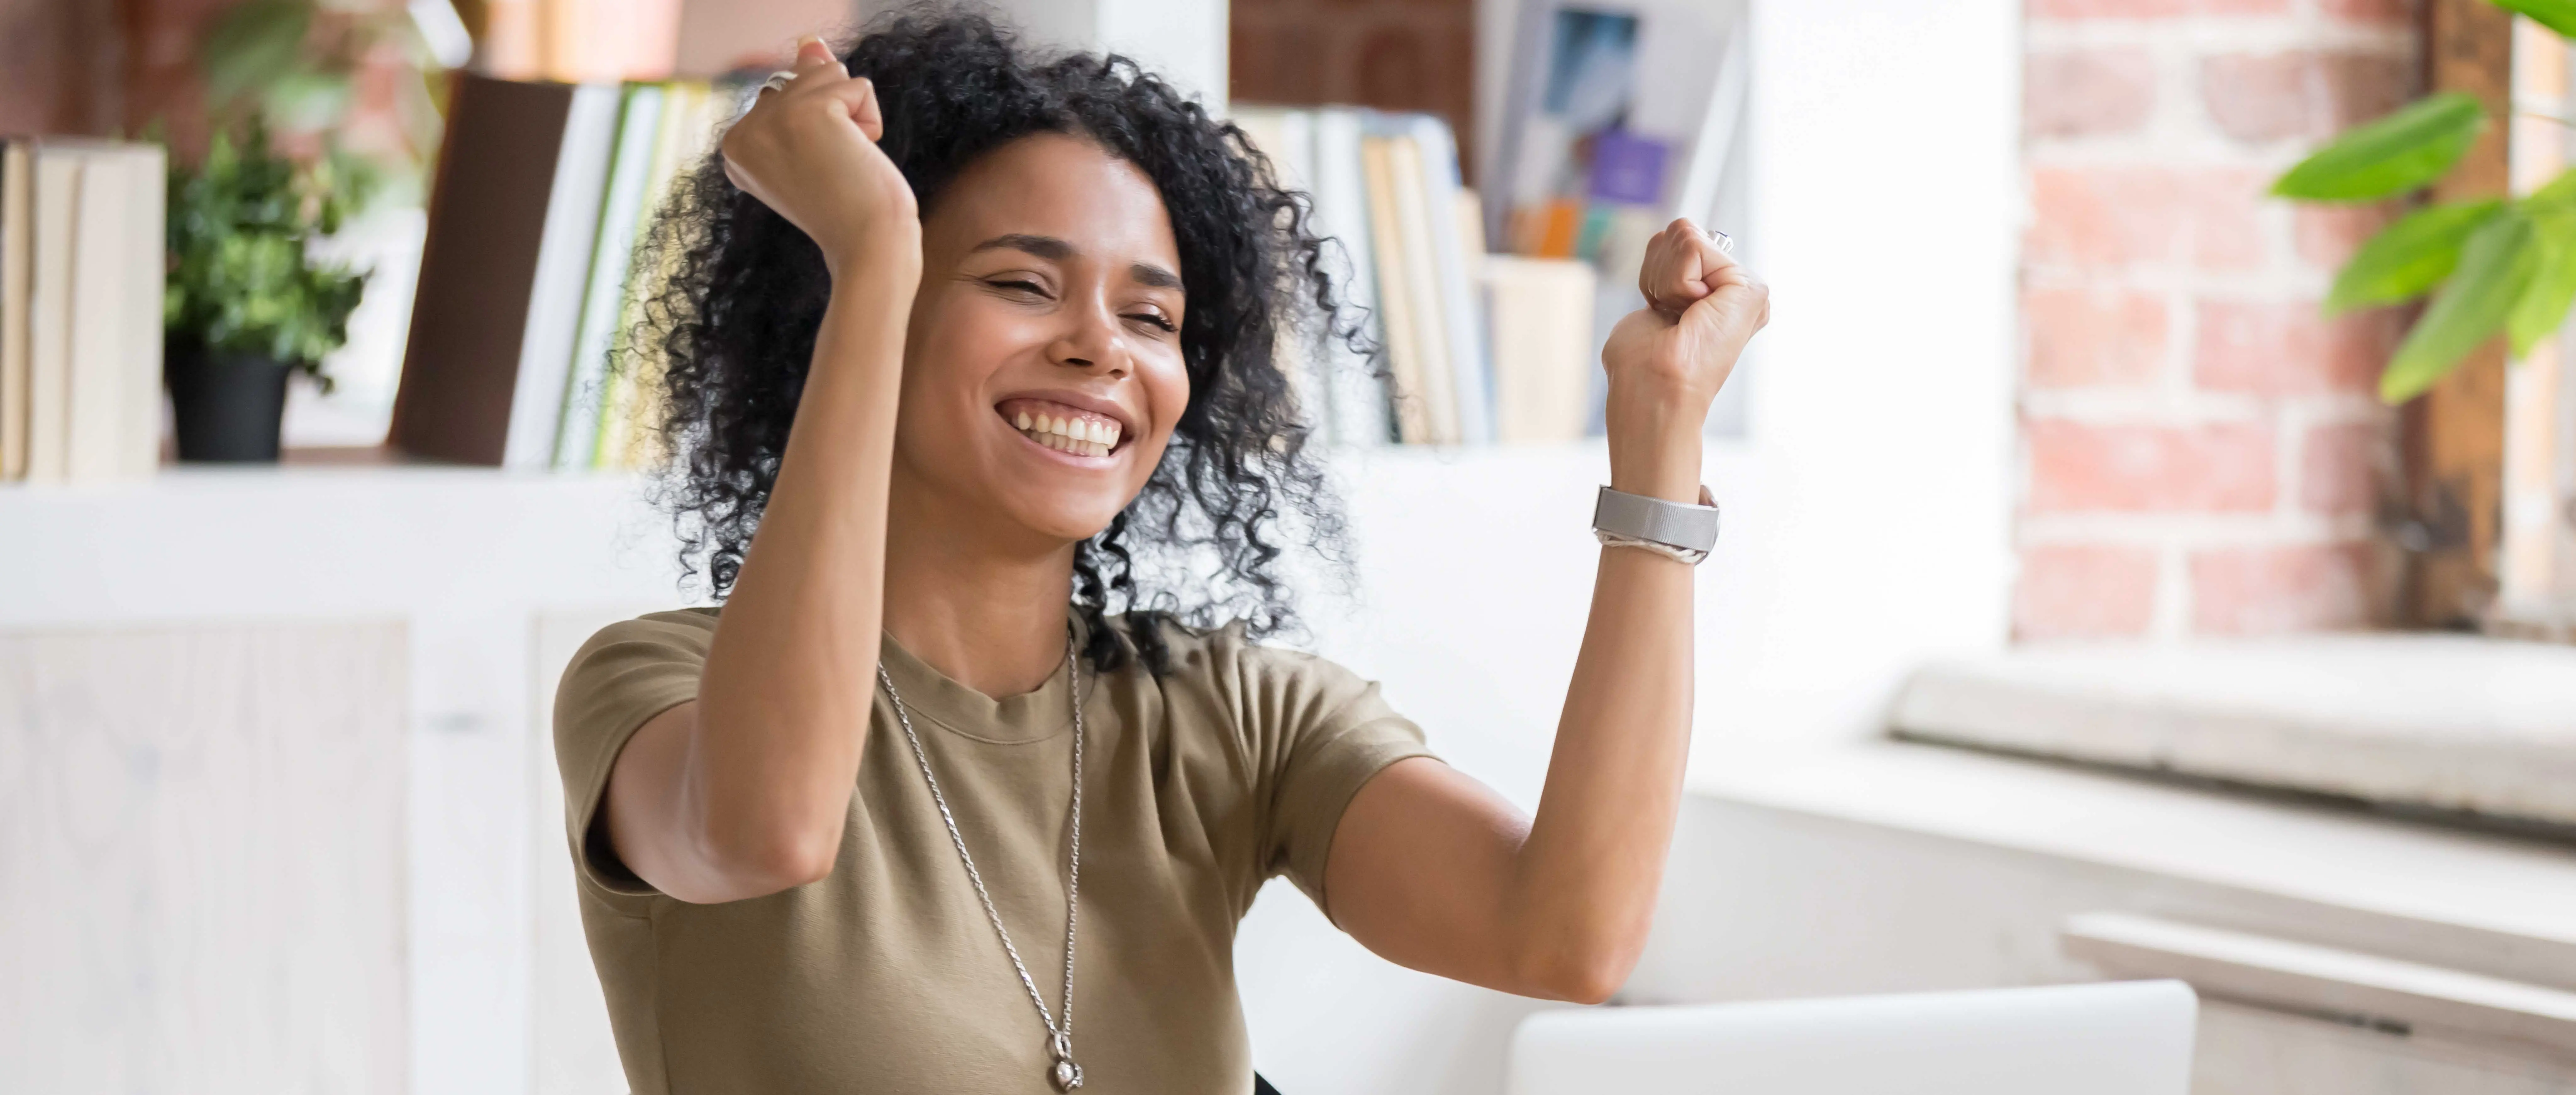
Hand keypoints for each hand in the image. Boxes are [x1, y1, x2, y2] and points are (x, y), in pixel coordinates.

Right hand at [720, 36, 919, 275]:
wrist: (867, 246)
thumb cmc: (847, 205)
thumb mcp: (817, 142)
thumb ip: (803, 89)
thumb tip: (811, 43)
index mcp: (735, 146)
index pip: (785, 94)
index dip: (816, 126)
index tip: (813, 171)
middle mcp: (742, 131)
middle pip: (803, 78)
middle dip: (833, 115)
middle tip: (831, 167)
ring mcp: (770, 119)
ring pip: (829, 74)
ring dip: (852, 115)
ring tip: (843, 161)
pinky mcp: (807, 112)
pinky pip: (857, 86)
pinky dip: (870, 120)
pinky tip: (857, 157)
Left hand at [1600, 219, 1768, 500]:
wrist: (1656, 392)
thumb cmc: (1644, 366)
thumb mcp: (1649, 312)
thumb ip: (1665, 278)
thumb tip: (1667, 251)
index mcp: (1716, 294)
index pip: (1674, 242)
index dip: (1654, 274)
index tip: (1662, 314)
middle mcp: (1736, 289)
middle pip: (1680, 231)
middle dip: (1659, 272)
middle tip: (1671, 317)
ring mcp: (1746, 289)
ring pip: (1685, 234)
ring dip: (1664, 280)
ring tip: (1678, 319)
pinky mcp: (1750, 287)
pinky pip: (1692, 246)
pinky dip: (1673, 282)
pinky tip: (1687, 314)